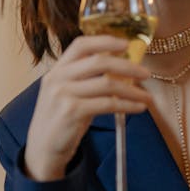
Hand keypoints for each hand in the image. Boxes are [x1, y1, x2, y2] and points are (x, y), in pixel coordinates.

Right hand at [22, 35, 151, 180]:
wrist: (42, 149)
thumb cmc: (59, 121)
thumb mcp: (65, 94)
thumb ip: (84, 79)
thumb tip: (120, 68)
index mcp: (56, 71)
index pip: (80, 45)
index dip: (105, 41)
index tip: (126, 44)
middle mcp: (58, 79)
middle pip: (99, 62)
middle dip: (127, 66)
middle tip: (146, 73)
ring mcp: (63, 95)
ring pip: (107, 84)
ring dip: (132, 90)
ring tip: (147, 96)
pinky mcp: (72, 112)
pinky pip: (108, 104)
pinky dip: (128, 105)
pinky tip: (139, 108)